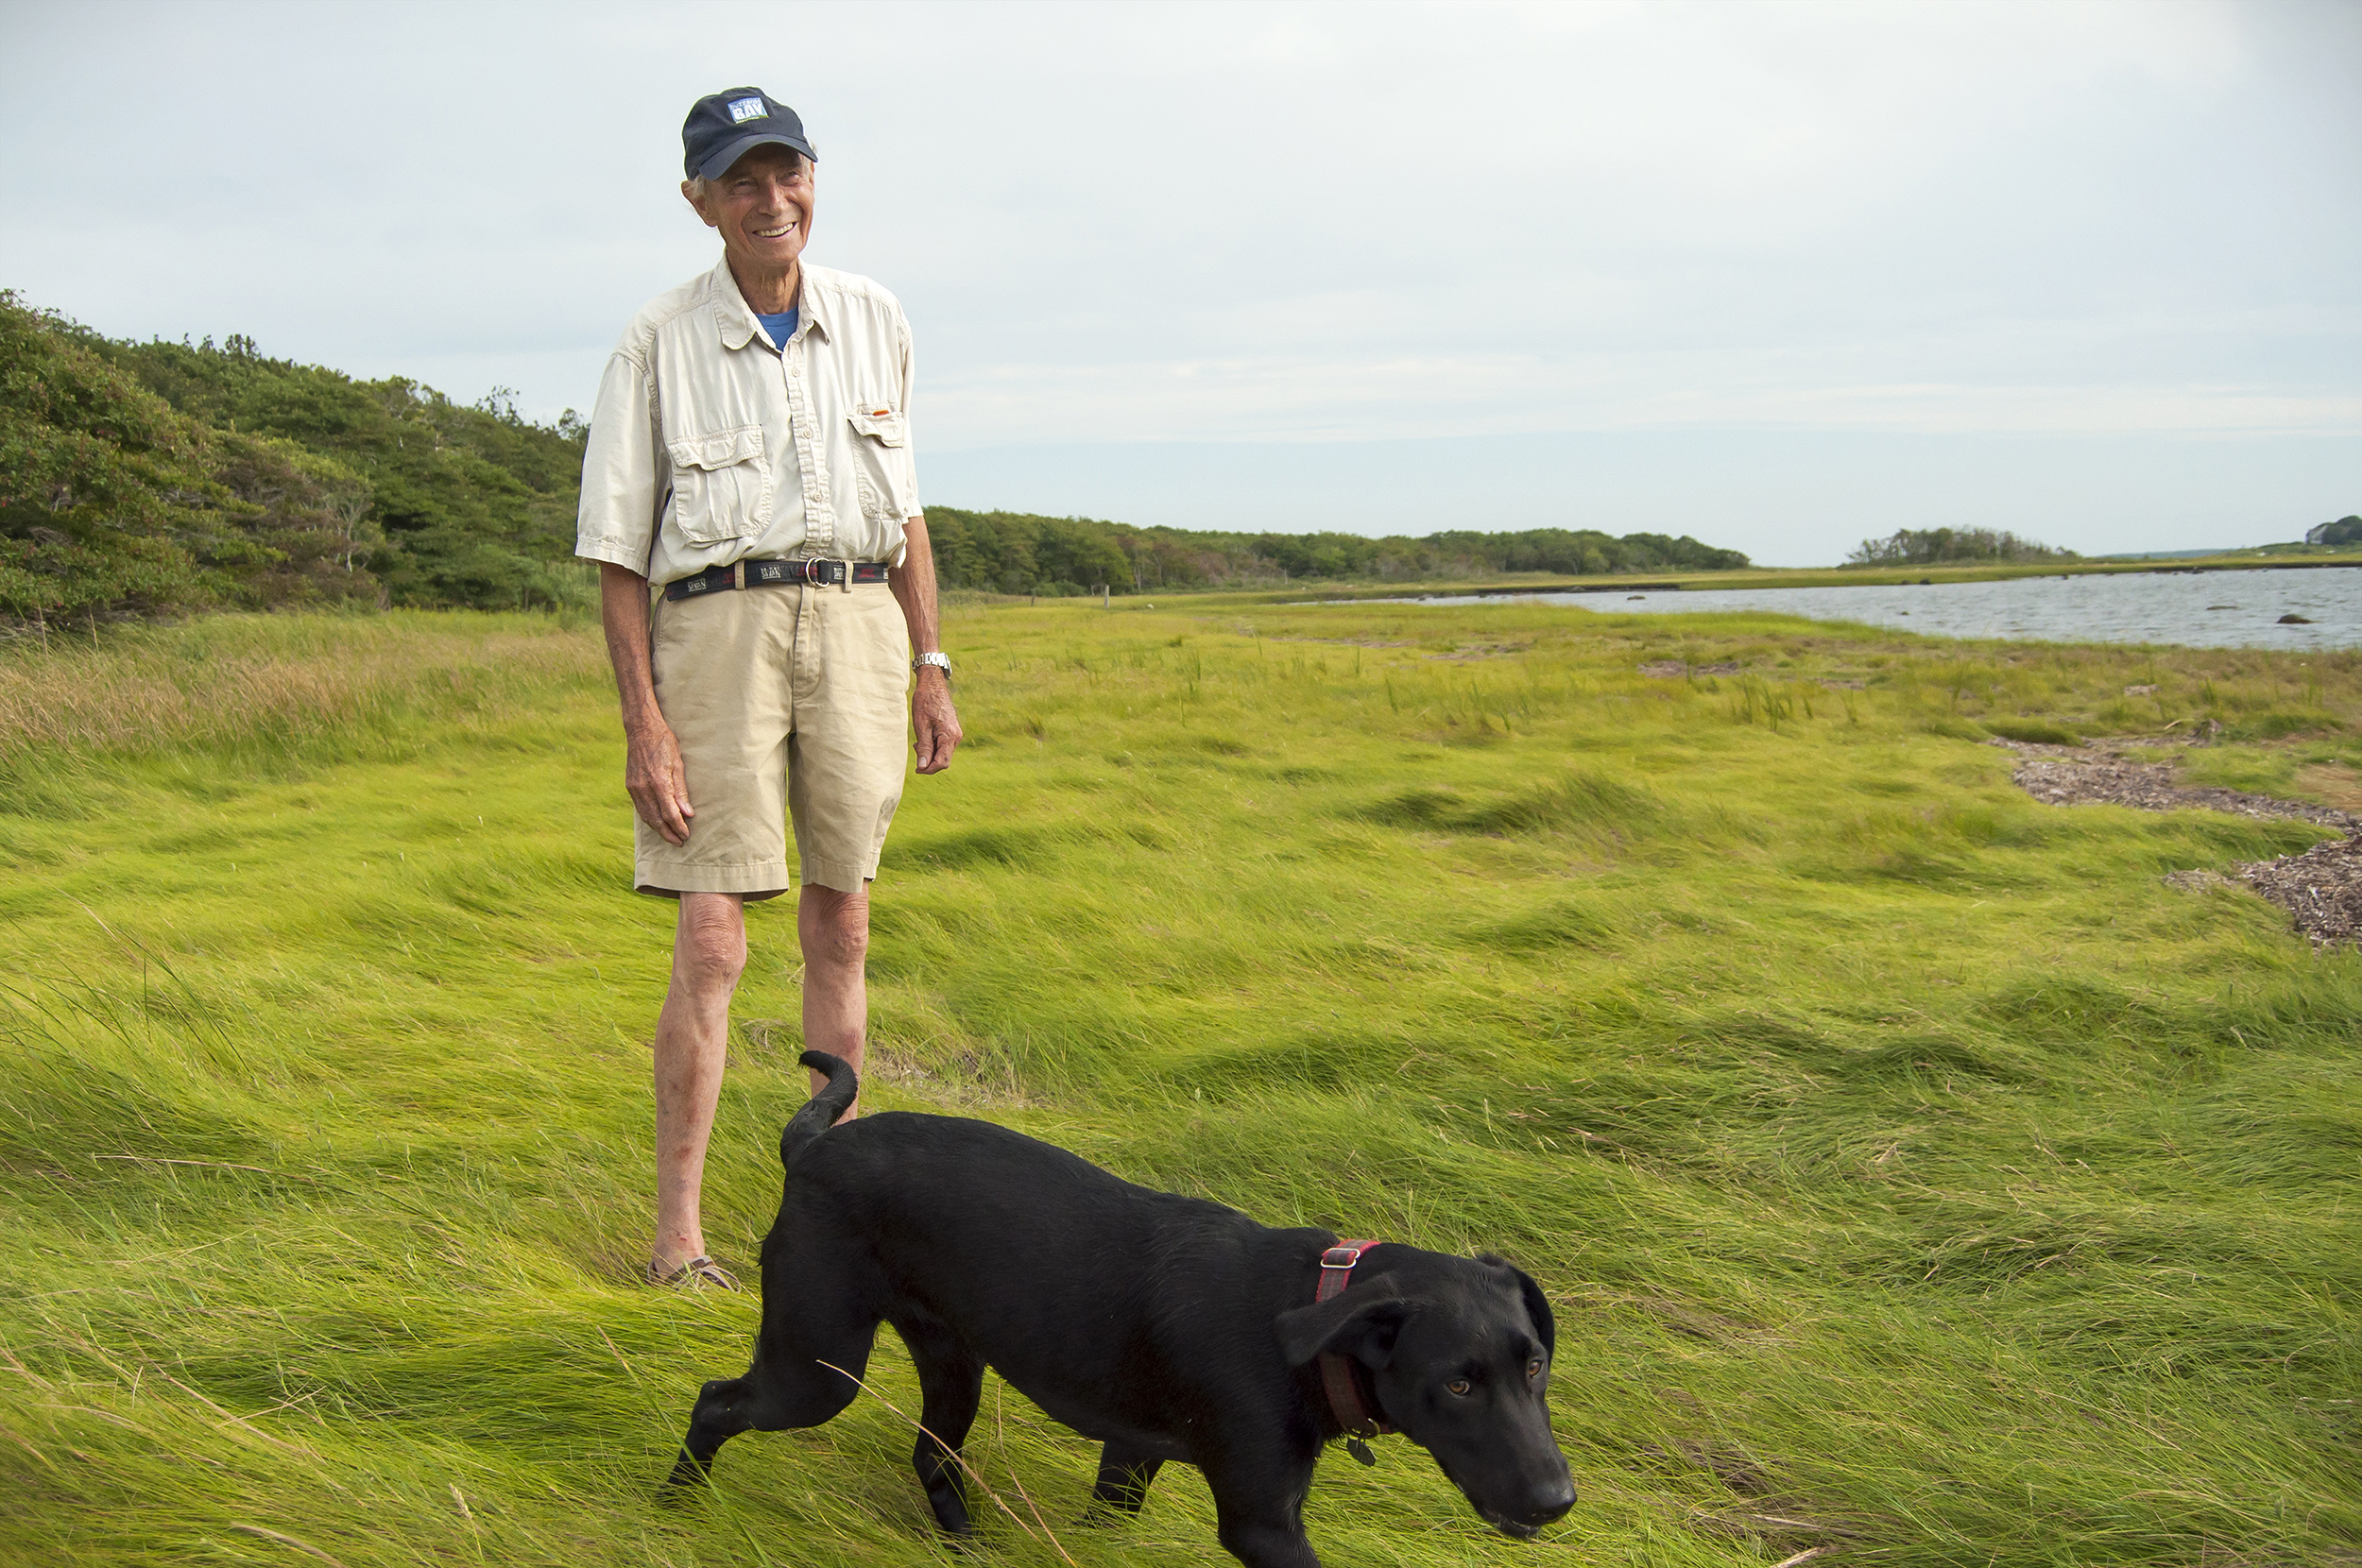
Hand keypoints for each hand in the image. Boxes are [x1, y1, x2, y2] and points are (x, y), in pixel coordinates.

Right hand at [625, 717, 694, 843]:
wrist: (641, 729)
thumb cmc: (664, 743)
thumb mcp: (678, 764)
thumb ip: (682, 790)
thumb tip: (688, 813)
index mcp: (658, 782)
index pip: (669, 813)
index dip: (678, 827)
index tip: (686, 835)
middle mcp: (644, 788)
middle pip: (656, 819)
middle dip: (668, 833)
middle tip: (679, 842)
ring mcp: (634, 787)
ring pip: (646, 816)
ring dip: (658, 829)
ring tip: (669, 836)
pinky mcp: (630, 785)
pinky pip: (640, 808)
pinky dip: (649, 818)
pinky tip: (657, 822)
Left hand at [912, 667, 961, 774]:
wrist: (933, 684)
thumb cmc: (925, 702)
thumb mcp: (921, 726)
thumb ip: (923, 747)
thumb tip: (922, 766)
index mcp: (949, 736)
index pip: (942, 762)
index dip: (929, 769)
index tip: (916, 769)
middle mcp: (956, 737)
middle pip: (943, 760)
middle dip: (929, 761)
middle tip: (915, 749)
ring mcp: (955, 734)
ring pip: (943, 753)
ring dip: (930, 753)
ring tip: (918, 742)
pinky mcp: (951, 730)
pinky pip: (943, 745)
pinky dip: (933, 746)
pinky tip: (924, 737)